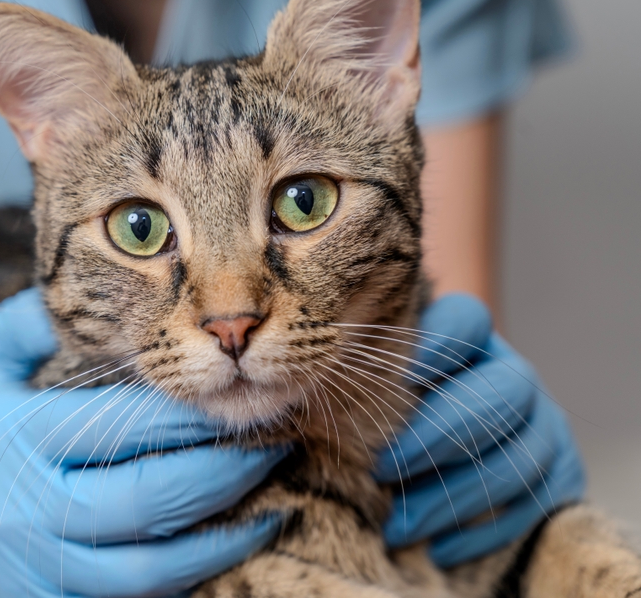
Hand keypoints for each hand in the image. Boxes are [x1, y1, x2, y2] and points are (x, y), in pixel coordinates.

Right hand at [0, 288, 288, 596]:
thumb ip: (27, 320)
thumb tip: (82, 291)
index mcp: (15, 438)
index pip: (114, 426)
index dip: (183, 413)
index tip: (232, 393)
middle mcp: (28, 510)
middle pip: (143, 501)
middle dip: (221, 474)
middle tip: (274, 443)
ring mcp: (41, 567)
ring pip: (147, 568)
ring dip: (220, 539)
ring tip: (274, 505)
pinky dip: (189, 578)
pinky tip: (229, 547)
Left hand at [375, 294, 585, 566]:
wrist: (448, 443)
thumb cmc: (391, 409)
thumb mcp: (377, 387)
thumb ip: (360, 380)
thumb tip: (307, 392)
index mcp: (469, 339)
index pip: (468, 318)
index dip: (441, 342)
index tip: (401, 375)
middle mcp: (513, 374)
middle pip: (503, 391)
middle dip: (438, 433)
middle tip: (380, 467)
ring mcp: (544, 422)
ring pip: (519, 456)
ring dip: (453, 496)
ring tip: (397, 525)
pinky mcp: (561, 472)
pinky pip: (538, 503)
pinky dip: (486, 531)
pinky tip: (439, 549)